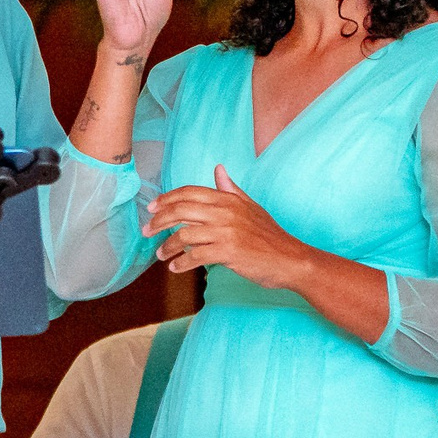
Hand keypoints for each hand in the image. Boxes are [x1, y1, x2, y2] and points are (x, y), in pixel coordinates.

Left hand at [144, 165, 314, 287]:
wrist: (290, 259)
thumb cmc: (268, 235)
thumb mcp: (250, 207)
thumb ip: (230, 189)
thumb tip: (218, 169)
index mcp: (228, 199)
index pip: (189, 192)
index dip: (166, 199)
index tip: (152, 209)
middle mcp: (226, 212)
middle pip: (180, 211)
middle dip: (158, 222)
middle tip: (146, 232)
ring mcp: (227, 232)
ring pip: (184, 235)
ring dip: (167, 246)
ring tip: (161, 255)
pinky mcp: (228, 252)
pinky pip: (195, 256)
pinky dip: (181, 263)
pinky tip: (175, 268)